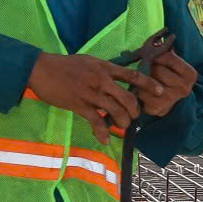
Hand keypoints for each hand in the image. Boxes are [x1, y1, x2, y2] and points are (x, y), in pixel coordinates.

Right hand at [28, 53, 142, 143]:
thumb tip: (117, 75)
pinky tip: (106, 140)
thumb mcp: (88, 61)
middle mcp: (101, 79)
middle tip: (135, 116)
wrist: (40, 69)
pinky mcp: (79, 104)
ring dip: (123, 123)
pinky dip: (102, 133)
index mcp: (104, 67)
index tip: (161, 91)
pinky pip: (96, 122)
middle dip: (136, 110)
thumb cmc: (64, 65)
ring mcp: (90, 92)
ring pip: (116, 111)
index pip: (132, 75)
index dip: (149, 84)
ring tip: (122, 127)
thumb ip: (104, 69)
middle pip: (128, 97)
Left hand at [129, 49, 196, 118]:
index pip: (169, 57)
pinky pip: (140, 94)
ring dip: (142, 79)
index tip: (153, 57)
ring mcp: (171, 99)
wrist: (173, 101)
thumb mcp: (174, 64)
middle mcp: (184, 88)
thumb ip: (167, 52)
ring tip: (144, 79)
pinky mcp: (158, 108)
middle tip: (148, 69)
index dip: (157, 55)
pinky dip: (137, 91)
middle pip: (157, 69)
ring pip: (147, 82)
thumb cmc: (170, 77)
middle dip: (149, 67)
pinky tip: (141, 90)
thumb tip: (156, 40)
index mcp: (190, 74)